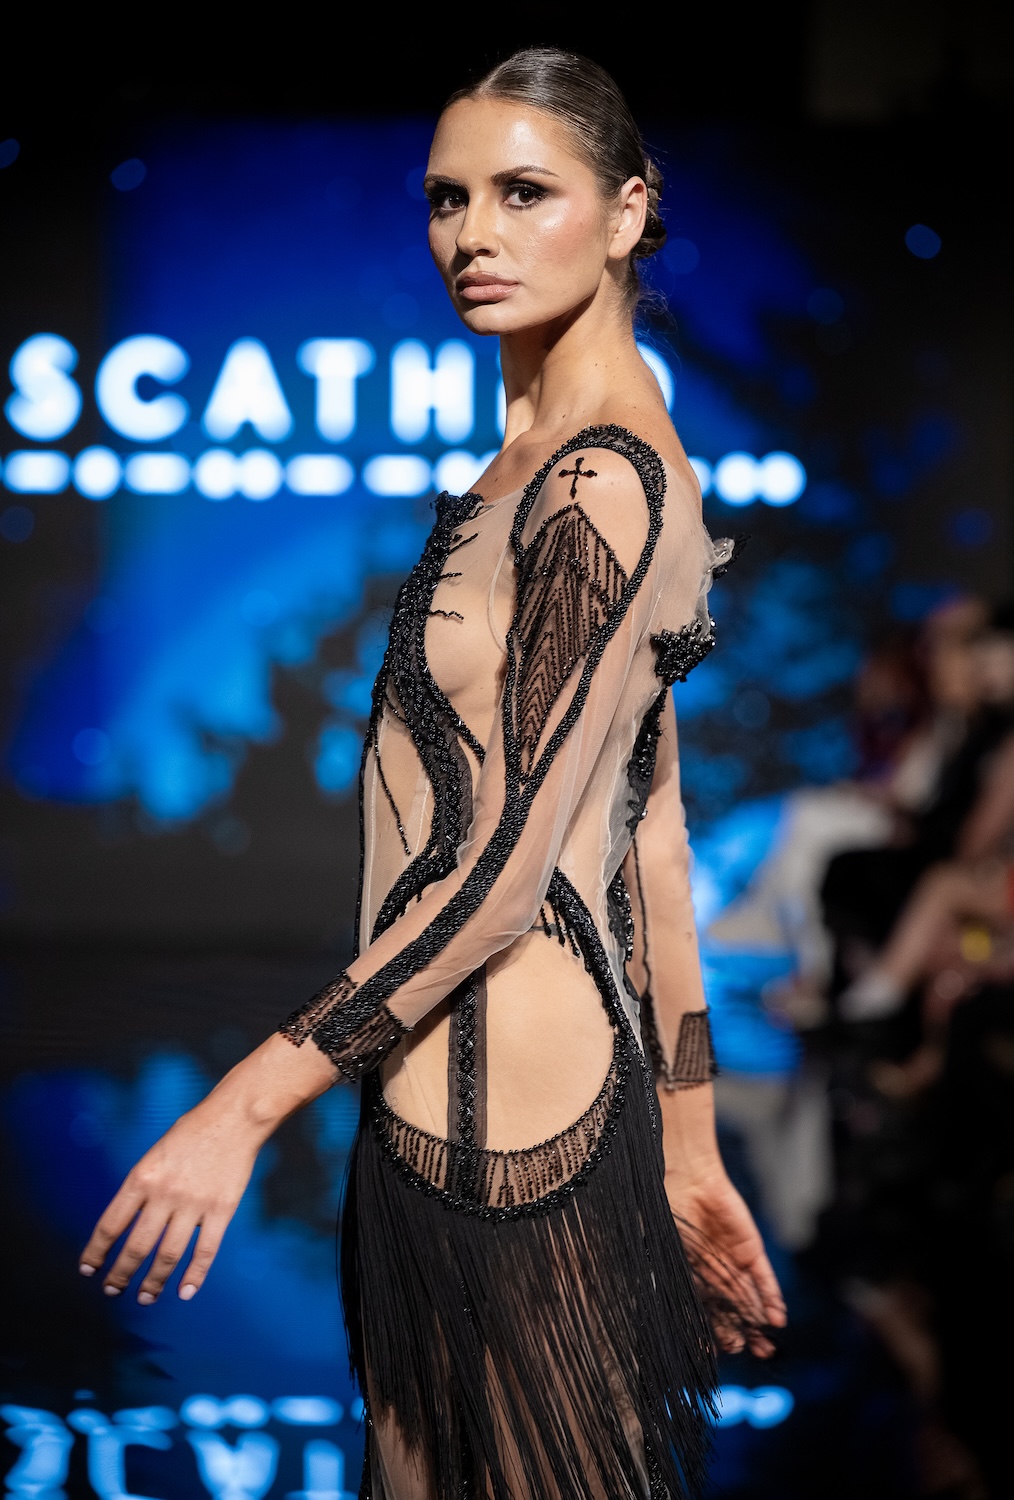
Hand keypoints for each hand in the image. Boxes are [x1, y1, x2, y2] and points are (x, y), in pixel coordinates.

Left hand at [79, 1096, 261, 1304]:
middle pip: (137, 1247)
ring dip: (153, 1281)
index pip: (110, 1225)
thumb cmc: (192, 1132)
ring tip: (144, 1297)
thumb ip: (142, 1188)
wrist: (235, 1116)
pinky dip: (195, 1276)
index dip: (96, 1253)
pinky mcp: (222, 1209)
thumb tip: (128, 1227)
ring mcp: (194, 1203)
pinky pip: (206, 1250)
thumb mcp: (155, 1154)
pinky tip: (185, 1292)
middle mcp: (165, 1193)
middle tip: (112, 1291)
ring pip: (168, 1255)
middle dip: (121, 1275)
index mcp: (142, 1177)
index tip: (89, 1270)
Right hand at [665, 1165, 785, 1356]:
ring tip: (767, 1348)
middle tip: (748, 1353)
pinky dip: (771, 1298)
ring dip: (759, 1324)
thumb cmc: (667, 1214)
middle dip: (740, 1335)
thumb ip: (666, 1282)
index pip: (703, 1313)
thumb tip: (663, 1314)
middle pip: (730, 1312)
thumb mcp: (662, 1252)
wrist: (686, 1180)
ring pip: (750, 1300)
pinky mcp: (751, 1251)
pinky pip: (764, 1278)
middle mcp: (714, 1275)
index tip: (712, 1352)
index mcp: (691, 1278)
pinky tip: (777, 1319)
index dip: (709, 1333)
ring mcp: (733, 1264)